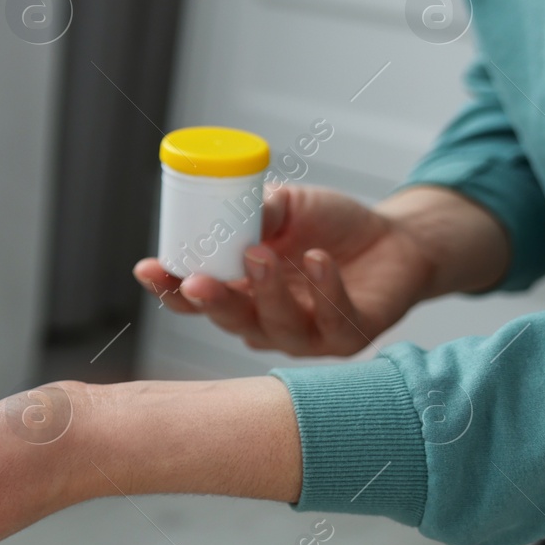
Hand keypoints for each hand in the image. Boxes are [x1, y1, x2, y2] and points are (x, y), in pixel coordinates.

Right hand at [133, 184, 505, 355]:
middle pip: (229, 321)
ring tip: (263, 255)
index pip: (192, 297)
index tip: (148, 269)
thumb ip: (258, 209)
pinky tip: (319, 260)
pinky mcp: (348, 339)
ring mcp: (305, 336)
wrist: (396, 238)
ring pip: (276, 327)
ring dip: (266, 293)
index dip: (167, 287)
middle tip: (200, 280)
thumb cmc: (331, 224)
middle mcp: (264, 320)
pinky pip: (330, 322)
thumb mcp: (288, 204)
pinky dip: (324, 291)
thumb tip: (231, 210)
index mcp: (238, 290)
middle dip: (212, 302)